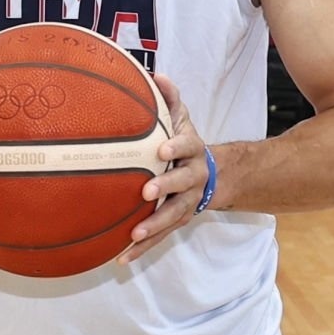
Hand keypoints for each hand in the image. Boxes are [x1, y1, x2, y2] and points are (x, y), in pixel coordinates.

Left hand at [119, 72, 209, 264]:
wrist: (212, 176)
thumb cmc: (184, 144)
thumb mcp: (182, 120)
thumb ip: (170, 100)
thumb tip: (156, 75)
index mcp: (193, 152)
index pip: (188, 147)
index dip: (176, 148)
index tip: (161, 150)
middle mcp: (193, 179)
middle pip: (182, 184)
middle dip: (166, 188)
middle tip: (147, 191)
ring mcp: (187, 203)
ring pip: (172, 216)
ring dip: (154, 226)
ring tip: (134, 234)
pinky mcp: (177, 222)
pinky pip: (160, 237)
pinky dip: (142, 248)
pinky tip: (121, 259)